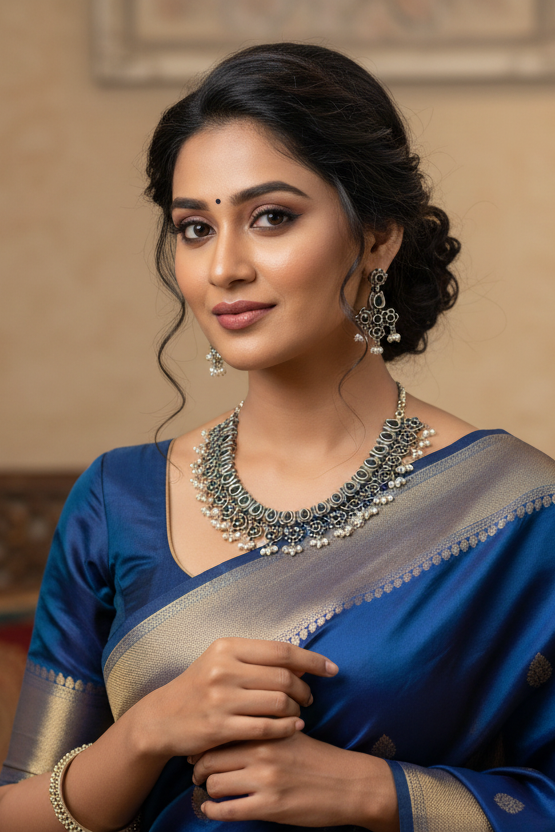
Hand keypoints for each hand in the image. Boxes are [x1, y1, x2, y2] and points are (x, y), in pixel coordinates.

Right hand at [134, 637, 337, 759]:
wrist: (162, 718)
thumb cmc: (199, 687)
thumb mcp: (221, 662)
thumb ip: (256, 659)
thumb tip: (300, 663)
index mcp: (227, 647)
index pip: (281, 650)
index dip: (311, 660)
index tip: (331, 668)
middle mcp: (224, 669)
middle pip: (283, 677)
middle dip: (305, 689)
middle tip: (309, 698)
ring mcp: (221, 698)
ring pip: (278, 702)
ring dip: (296, 710)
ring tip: (298, 713)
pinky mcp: (219, 727)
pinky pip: (266, 728)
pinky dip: (286, 728)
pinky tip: (294, 727)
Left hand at [190, 732, 399, 830]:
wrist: (347, 784)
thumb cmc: (317, 757)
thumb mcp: (291, 732)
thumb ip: (264, 725)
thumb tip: (232, 723)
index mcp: (267, 730)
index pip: (222, 731)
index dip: (206, 742)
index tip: (201, 748)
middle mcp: (263, 751)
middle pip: (211, 758)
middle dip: (199, 767)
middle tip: (197, 771)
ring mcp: (265, 780)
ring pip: (215, 784)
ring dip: (207, 789)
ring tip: (208, 790)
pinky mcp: (269, 807)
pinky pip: (227, 810)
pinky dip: (213, 811)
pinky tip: (211, 809)